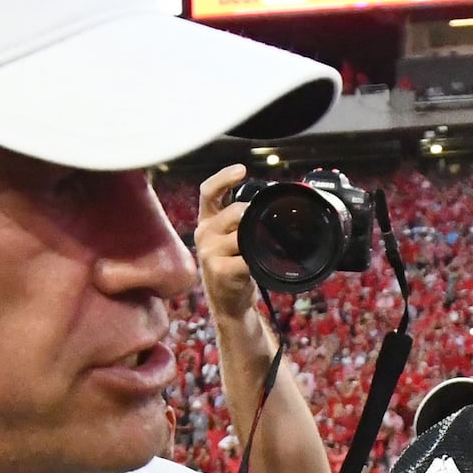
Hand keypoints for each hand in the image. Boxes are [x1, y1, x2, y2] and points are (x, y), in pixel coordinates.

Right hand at [194, 164, 259, 322]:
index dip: (224, 178)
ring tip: (260, 252)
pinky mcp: (219, 270)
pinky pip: (246, 257)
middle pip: (234, 211)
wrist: (228, 302)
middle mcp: (204, 233)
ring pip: (241, 234)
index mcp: (207, 221)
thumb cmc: (234, 266)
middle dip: (253, 215)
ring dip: (256, 241)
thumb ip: (242, 220)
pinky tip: (258, 267)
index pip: (209, 192)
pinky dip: (257, 261)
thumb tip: (268, 201)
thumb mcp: (232, 239)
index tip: (242, 170)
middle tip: (265, 227)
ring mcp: (209, 252)